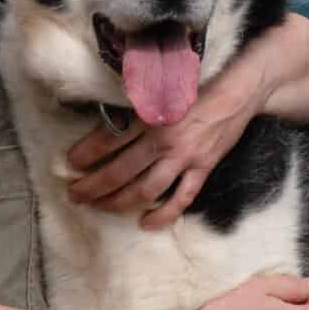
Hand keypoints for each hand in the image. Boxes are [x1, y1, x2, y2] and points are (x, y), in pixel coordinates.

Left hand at [68, 57, 264, 228]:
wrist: (239, 92)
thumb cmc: (197, 86)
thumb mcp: (160, 89)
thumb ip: (136, 108)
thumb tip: (107, 124)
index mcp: (149, 116)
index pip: (107, 139)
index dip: (84, 154)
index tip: (69, 163)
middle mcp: (163, 139)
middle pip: (119, 171)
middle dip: (92, 186)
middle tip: (74, 195)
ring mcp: (184, 158)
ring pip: (144, 190)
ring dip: (117, 202)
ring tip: (98, 208)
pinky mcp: (202, 169)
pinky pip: (181, 198)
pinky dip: (163, 214)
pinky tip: (145, 223)